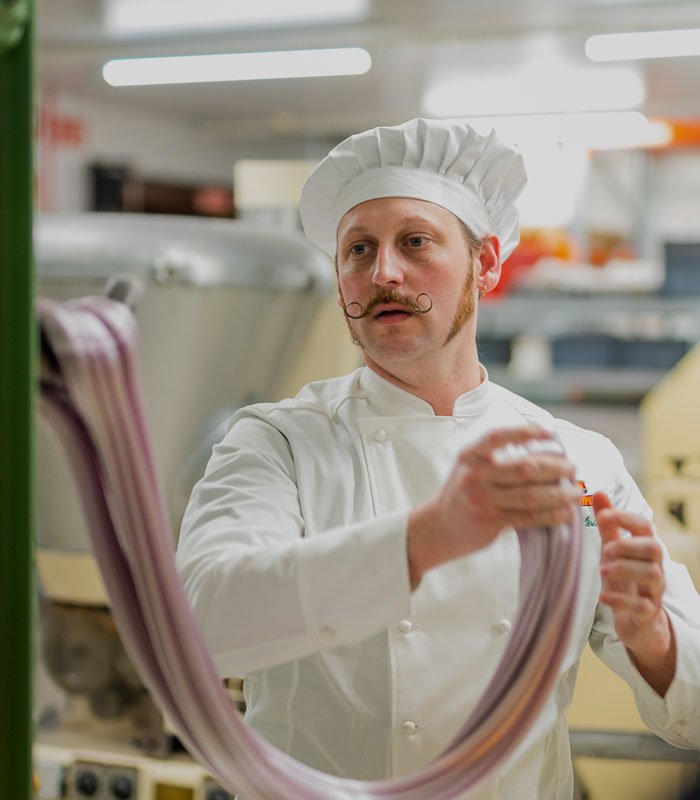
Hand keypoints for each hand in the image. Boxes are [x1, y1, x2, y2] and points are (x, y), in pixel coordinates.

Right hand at [407, 426, 578, 586]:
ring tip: (575, 493)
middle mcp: (475, 475)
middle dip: (555, 468)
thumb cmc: (461, 493)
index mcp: (470, 455)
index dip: (526, 432)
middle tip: (572, 468)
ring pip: (531, 495)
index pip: (499, 437)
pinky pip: (528, 517)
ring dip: (559, 494)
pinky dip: (550, 515)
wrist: (437, 527)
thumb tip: (540, 450)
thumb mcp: (469, 467)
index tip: (549, 434)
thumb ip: (495, 457)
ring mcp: (482, 499)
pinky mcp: (490, 521)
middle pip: (524, 468)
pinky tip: (564, 513)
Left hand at [594, 492, 675, 695]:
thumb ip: (608, 525)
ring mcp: (654, 590)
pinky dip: (621, 600)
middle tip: (605, 551)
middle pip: (654, 548)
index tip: (603, 515)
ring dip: (624, 569)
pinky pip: (642, 605)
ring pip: (652, 575)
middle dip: (627, 545)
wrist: (636, 620)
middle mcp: (654, 567)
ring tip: (603, 571)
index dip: (626, 518)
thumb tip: (598, 492)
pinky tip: (603, 597)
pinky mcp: (648, 612)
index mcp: (644, 549)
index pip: (645, 526)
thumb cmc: (624, 577)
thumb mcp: (614, 549)